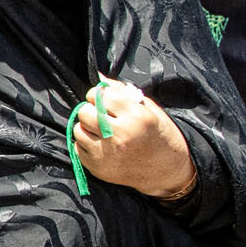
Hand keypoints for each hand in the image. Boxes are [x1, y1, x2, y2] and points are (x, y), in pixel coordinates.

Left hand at [74, 77, 195, 199]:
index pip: (100, 96)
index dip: (99, 95)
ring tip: (103, 131)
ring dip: (87, 127)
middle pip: (85, 112)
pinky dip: (87, 144)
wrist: (167, 170)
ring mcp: (108, 154)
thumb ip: (122, 91)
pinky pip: (78, 147)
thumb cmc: (158, 135)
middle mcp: (120, 135)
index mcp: (136, 117)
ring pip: (78, 129)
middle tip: (102, 115)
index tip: (105, 100)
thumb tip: (98, 75)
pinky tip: (102, 144)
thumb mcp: (149, 109)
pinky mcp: (98, 168)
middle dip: (91, 110)